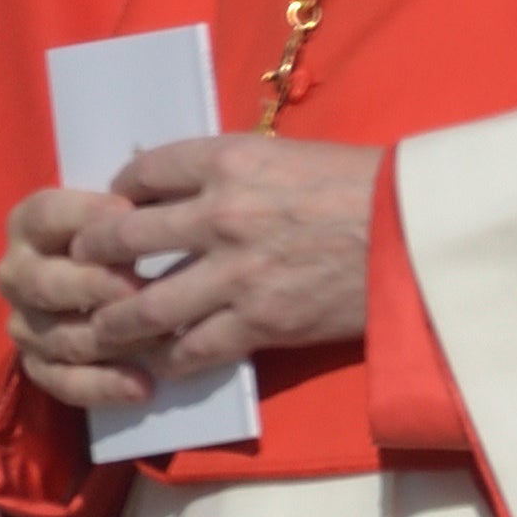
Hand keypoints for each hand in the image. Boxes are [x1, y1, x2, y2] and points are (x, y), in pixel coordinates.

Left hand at [0, 134, 379, 403]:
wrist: (427, 235)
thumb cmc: (371, 188)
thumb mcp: (295, 158)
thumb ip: (238, 172)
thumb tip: (189, 190)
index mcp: (232, 161)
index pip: (143, 171)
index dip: (117, 192)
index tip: (116, 208)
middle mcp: (222, 215)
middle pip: (121, 238)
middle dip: (94, 255)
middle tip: (89, 268)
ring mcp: (237, 275)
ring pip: (140, 307)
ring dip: (113, 320)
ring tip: (104, 326)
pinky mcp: (261, 322)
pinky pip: (190, 349)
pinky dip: (168, 358)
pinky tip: (163, 358)